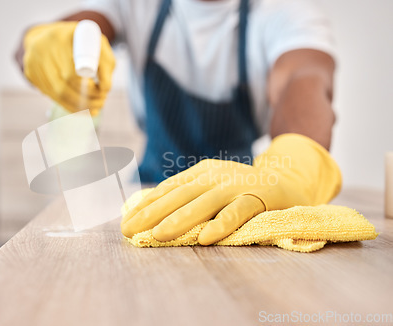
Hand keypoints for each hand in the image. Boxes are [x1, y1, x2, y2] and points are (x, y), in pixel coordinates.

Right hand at [22, 21, 115, 115]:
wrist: (50, 35)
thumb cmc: (79, 41)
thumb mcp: (97, 44)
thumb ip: (106, 63)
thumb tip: (105, 89)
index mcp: (61, 36)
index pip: (75, 70)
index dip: (89, 87)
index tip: (103, 92)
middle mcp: (42, 46)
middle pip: (64, 83)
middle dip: (86, 98)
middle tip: (101, 103)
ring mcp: (32, 60)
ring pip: (56, 93)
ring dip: (77, 105)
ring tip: (93, 109)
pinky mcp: (29, 71)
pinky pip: (49, 94)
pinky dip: (66, 104)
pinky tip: (79, 108)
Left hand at [121, 134, 341, 244]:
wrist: (286, 184)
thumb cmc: (240, 191)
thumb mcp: (211, 187)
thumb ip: (186, 196)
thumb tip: (146, 211)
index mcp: (202, 172)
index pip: (169, 188)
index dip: (146, 204)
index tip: (125, 220)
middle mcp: (216, 175)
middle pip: (180, 195)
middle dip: (152, 213)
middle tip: (129, 230)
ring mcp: (237, 185)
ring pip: (204, 203)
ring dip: (180, 219)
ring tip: (158, 235)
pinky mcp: (259, 198)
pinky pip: (238, 212)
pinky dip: (222, 223)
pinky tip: (206, 238)